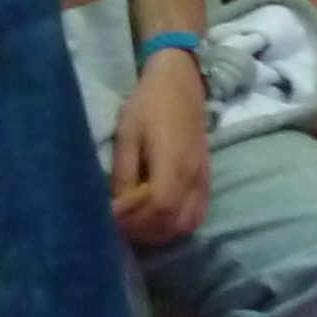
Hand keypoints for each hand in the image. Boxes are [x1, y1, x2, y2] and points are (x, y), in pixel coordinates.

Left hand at [106, 50, 211, 247]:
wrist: (180, 83)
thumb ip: (123, 174)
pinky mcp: (206, 181)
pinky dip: (175, 226)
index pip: (158, 207)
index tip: (110, 218)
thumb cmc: (148, 104)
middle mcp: (193, 176)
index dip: (133, 220)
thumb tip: (116, 208)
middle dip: (142, 231)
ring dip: (159, 232)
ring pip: (185, 225)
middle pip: (172, 223)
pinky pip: (196, 216)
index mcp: (173, 161)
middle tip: (118, 224)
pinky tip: (155, 219)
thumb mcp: (127, 134)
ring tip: (135, 224)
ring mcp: (203, 180)